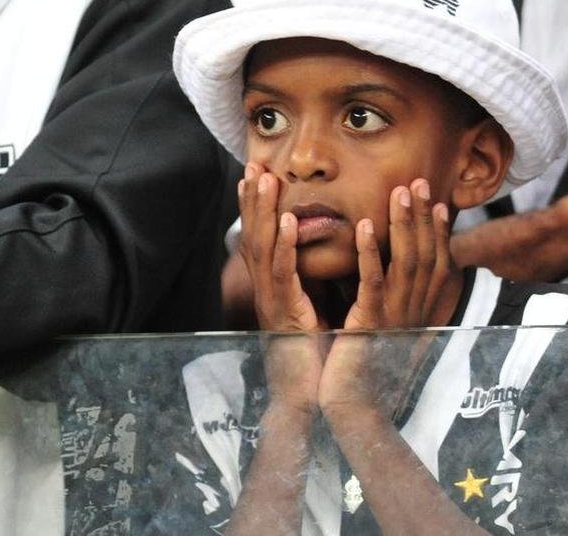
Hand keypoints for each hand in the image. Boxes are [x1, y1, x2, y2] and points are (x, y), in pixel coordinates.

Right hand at [237, 163, 323, 410]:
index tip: (255, 176)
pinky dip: (284, 246)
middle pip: (253, 238)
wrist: (308, 401)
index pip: (260, 241)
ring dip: (263, 212)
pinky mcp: (287, 316)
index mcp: (273, 292)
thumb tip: (314, 264)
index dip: (255, 208)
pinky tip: (288, 222)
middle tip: (252, 165)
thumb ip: (309, 288)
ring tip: (265, 180)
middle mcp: (266, 294)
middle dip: (252, 200)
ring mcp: (272, 305)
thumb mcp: (311, 315)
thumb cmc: (315, 361)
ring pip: (262, 250)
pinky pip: (284, 276)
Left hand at [319, 179, 451, 418]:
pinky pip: (374, 282)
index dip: (438, 231)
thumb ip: (393, 297)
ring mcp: (395, 317)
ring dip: (403, 224)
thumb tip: (396, 272)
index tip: (437, 201)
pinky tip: (364, 225)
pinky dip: (371, 252)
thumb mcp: (385, 323)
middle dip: (424, 216)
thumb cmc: (363, 362)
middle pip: (427, 255)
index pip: (436, 263)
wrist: (352, 402)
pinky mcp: (371, 323)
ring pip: (406, 262)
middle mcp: (413, 311)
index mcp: (418, 310)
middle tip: (421, 182)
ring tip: (399, 192)